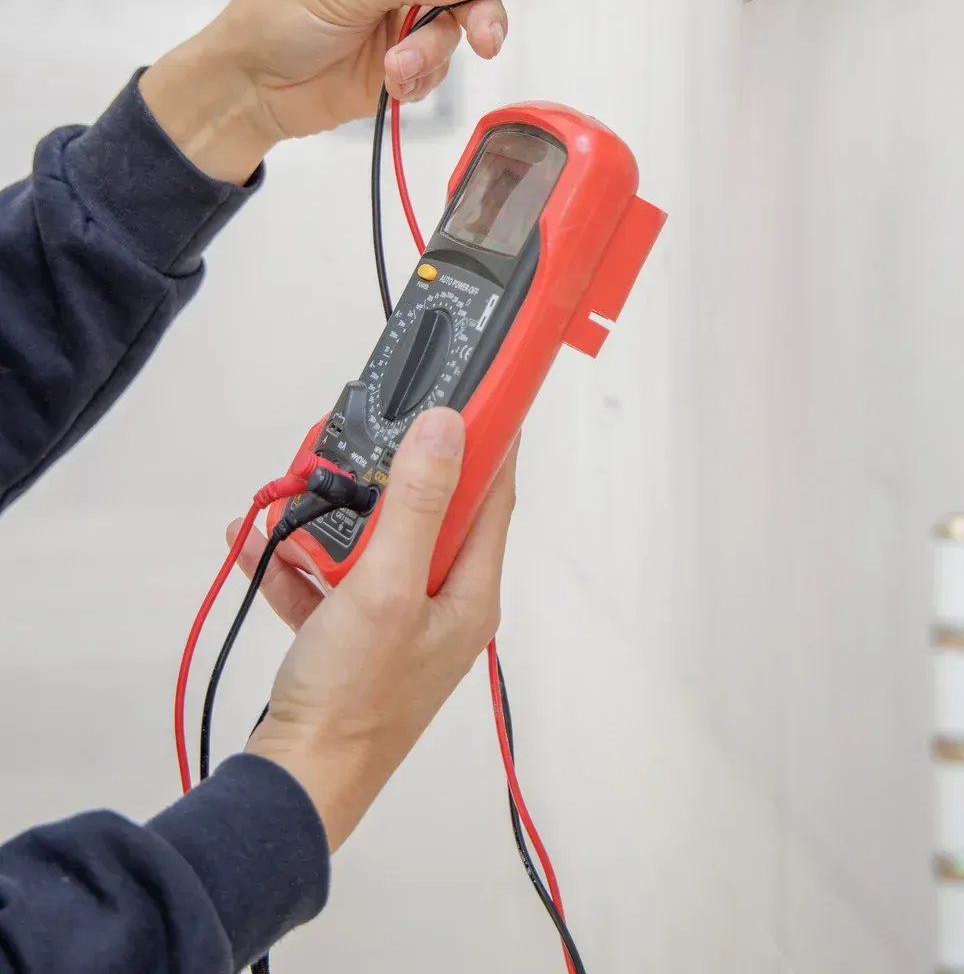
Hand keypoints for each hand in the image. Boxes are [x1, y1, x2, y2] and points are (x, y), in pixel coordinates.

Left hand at [140, 0, 546, 183]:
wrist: (250, 85)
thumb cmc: (280, 15)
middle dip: (482, 18)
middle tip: (483, 42)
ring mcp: (415, 14)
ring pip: (465, 34)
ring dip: (433, 56)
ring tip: (396, 68)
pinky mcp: (411, 58)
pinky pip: (444, 71)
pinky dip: (420, 80)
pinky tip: (389, 81)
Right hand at [236, 408, 516, 851]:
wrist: (292, 786)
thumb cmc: (352, 699)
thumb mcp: (386, 585)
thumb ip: (416, 502)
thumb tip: (448, 427)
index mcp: (469, 594)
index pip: (492, 495)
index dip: (487, 439)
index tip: (474, 389)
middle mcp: (440, 606)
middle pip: (424, 513)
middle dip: (382, 476)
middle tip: (353, 440)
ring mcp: (395, 625)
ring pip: (371, 543)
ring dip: (329, 517)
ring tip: (291, 494)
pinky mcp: (352, 641)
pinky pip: (329, 580)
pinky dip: (297, 559)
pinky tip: (258, 540)